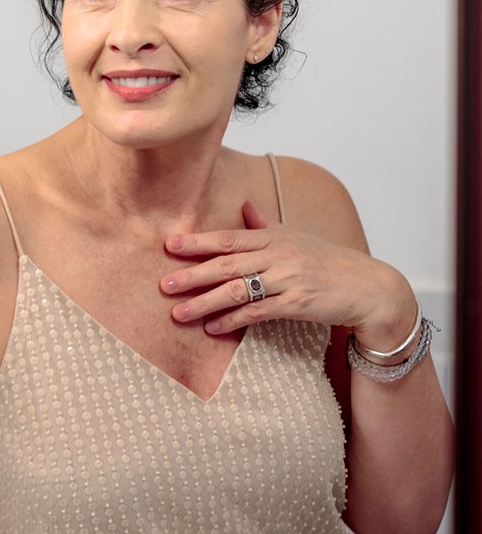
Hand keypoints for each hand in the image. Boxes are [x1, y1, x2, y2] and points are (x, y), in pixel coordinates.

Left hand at [159, 199, 411, 342]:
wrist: (368, 287)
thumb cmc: (329, 261)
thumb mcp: (297, 237)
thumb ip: (266, 225)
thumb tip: (245, 205)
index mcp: (274, 237)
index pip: (229, 237)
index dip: (197, 241)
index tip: (169, 245)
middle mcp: (278, 256)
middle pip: (227, 264)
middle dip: (193, 275)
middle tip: (164, 285)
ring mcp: (288, 280)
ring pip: (238, 290)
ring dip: (205, 303)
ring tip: (179, 314)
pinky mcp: (297, 304)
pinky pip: (257, 313)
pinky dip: (232, 320)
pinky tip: (212, 328)